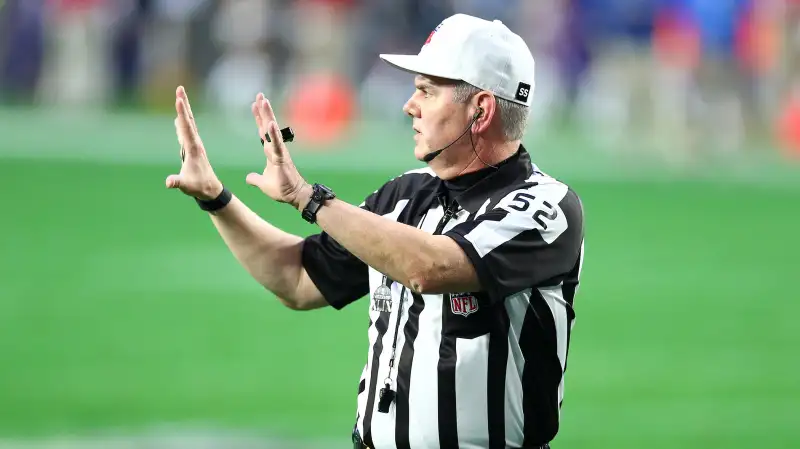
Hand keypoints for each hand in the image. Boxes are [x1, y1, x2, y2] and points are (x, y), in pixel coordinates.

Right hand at [165, 86, 222, 199]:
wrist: (210, 189)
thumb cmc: (198, 187)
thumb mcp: (187, 185)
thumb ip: (177, 182)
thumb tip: (168, 182)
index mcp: (193, 148)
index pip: (186, 127)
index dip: (182, 113)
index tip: (179, 99)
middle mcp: (195, 143)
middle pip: (189, 120)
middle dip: (184, 104)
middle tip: (180, 88)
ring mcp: (193, 144)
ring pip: (188, 123)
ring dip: (184, 110)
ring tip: (180, 96)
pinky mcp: (191, 148)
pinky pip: (186, 131)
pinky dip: (182, 121)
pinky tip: (179, 117)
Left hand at [246, 93, 309, 208]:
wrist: (294, 197)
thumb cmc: (282, 189)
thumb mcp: (263, 183)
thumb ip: (255, 178)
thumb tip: (248, 178)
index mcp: (270, 152)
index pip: (262, 132)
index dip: (258, 119)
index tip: (254, 105)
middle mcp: (275, 148)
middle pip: (267, 126)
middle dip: (263, 110)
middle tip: (260, 95)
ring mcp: (279, 151)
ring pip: (272, 130)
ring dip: (267, 115)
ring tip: (264, 101)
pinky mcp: (282, 158)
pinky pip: (276, 144)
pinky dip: (273, 133)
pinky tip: (269, 122)